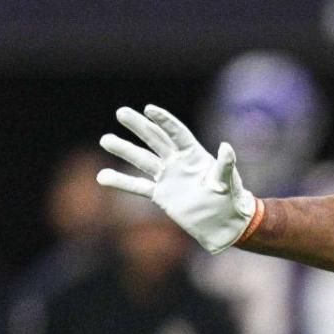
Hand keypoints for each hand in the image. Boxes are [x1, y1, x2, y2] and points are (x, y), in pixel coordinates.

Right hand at [99, 105, 258, 253]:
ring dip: (124, 150)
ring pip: (142, 160)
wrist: (225, 225)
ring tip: (105, 140)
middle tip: (120, 112)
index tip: (148, 108)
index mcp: (195, 155)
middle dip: (139, 126)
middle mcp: (178, 162)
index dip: (164, 121)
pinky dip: (120, 182)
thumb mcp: (228, 182)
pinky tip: (102, 176)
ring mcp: (168, 178)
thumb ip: (225, 165)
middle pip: (155, 139)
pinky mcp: (160, 195)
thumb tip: (226, 146)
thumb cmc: (231, 201)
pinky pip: (137, 186)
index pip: (176, 133)